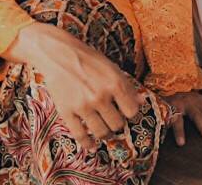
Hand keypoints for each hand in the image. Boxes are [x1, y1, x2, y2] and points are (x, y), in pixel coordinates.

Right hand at [12, 23, 144, 150]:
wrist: (58, 54)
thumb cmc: (88, 60)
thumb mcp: (112, 68)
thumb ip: (127, 86)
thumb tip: (142, 102)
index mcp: (115, 84)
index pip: (132, 111)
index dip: (131, 113)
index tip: (126, 113)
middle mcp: (100, 96)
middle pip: (117, 124)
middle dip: (118, 125)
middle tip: (114, 122)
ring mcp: (83, 106)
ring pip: (101, 132)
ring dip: (106, 135)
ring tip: (106, 132)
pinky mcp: (66, 112)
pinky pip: (80, 135)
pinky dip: (88, 144)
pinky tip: (92, 146)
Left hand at [162, 91, 201, 145]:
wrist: (172, 88)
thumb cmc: (168, 105)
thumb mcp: (163, 113)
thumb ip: (164, 123)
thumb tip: (159, 140)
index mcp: (175, 106)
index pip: (177, 120)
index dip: (179, 132)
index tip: (182, 144)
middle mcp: (187, 102)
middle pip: (196, 115)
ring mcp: (197, 99)